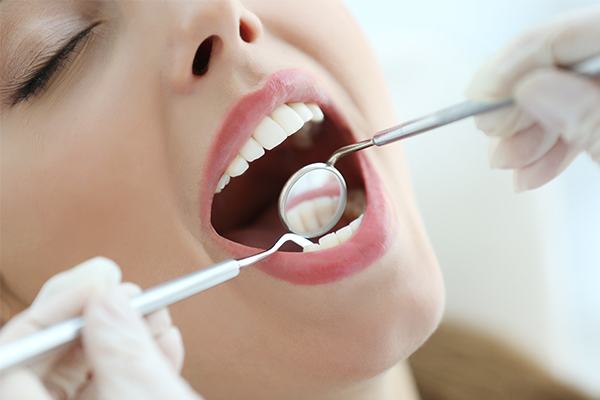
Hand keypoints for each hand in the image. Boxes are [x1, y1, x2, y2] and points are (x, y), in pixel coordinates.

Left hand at [0, 258, 201, 398]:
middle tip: (123, 286)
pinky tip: (166, 338)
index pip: (18, 352)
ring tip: (157, 309)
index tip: (99, 281)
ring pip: (90, 364)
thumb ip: (123, 351)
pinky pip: (117, 380)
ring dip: (127, 329)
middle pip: (54, 352)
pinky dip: (142, 356)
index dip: (56, 308)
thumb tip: (109, 297)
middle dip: (95, 313)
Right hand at [467, 6, 599, 190]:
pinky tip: (529, 173)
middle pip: (556, 64)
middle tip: (492, 135)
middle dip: (516, 105)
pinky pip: (574, 121)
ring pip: (559, 96)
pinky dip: (548, 149)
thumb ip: (587, 115)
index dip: (513, 66)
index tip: (477, 102)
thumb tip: (531, 87)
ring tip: (508, 164)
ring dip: (525, 135)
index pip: (564, 35)